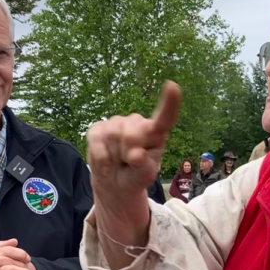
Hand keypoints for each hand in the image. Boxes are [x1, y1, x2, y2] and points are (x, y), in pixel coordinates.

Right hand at [86, 81, 181, 202]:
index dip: (169, 103)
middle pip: (132, 134)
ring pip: (113, 137)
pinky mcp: (98, 127)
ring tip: (118, 161)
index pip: (165, 118)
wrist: (114, 183)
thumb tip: (136, 155)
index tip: (173, 87)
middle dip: (128, 154)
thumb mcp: (144, 177)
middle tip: (128, 164)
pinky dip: (101, 157)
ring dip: (114, 157)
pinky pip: (97, 142)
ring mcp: (117, 122)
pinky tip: (106, 160)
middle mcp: (137, 122)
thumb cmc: (135, 176)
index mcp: (156, 133)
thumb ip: (143, 167)